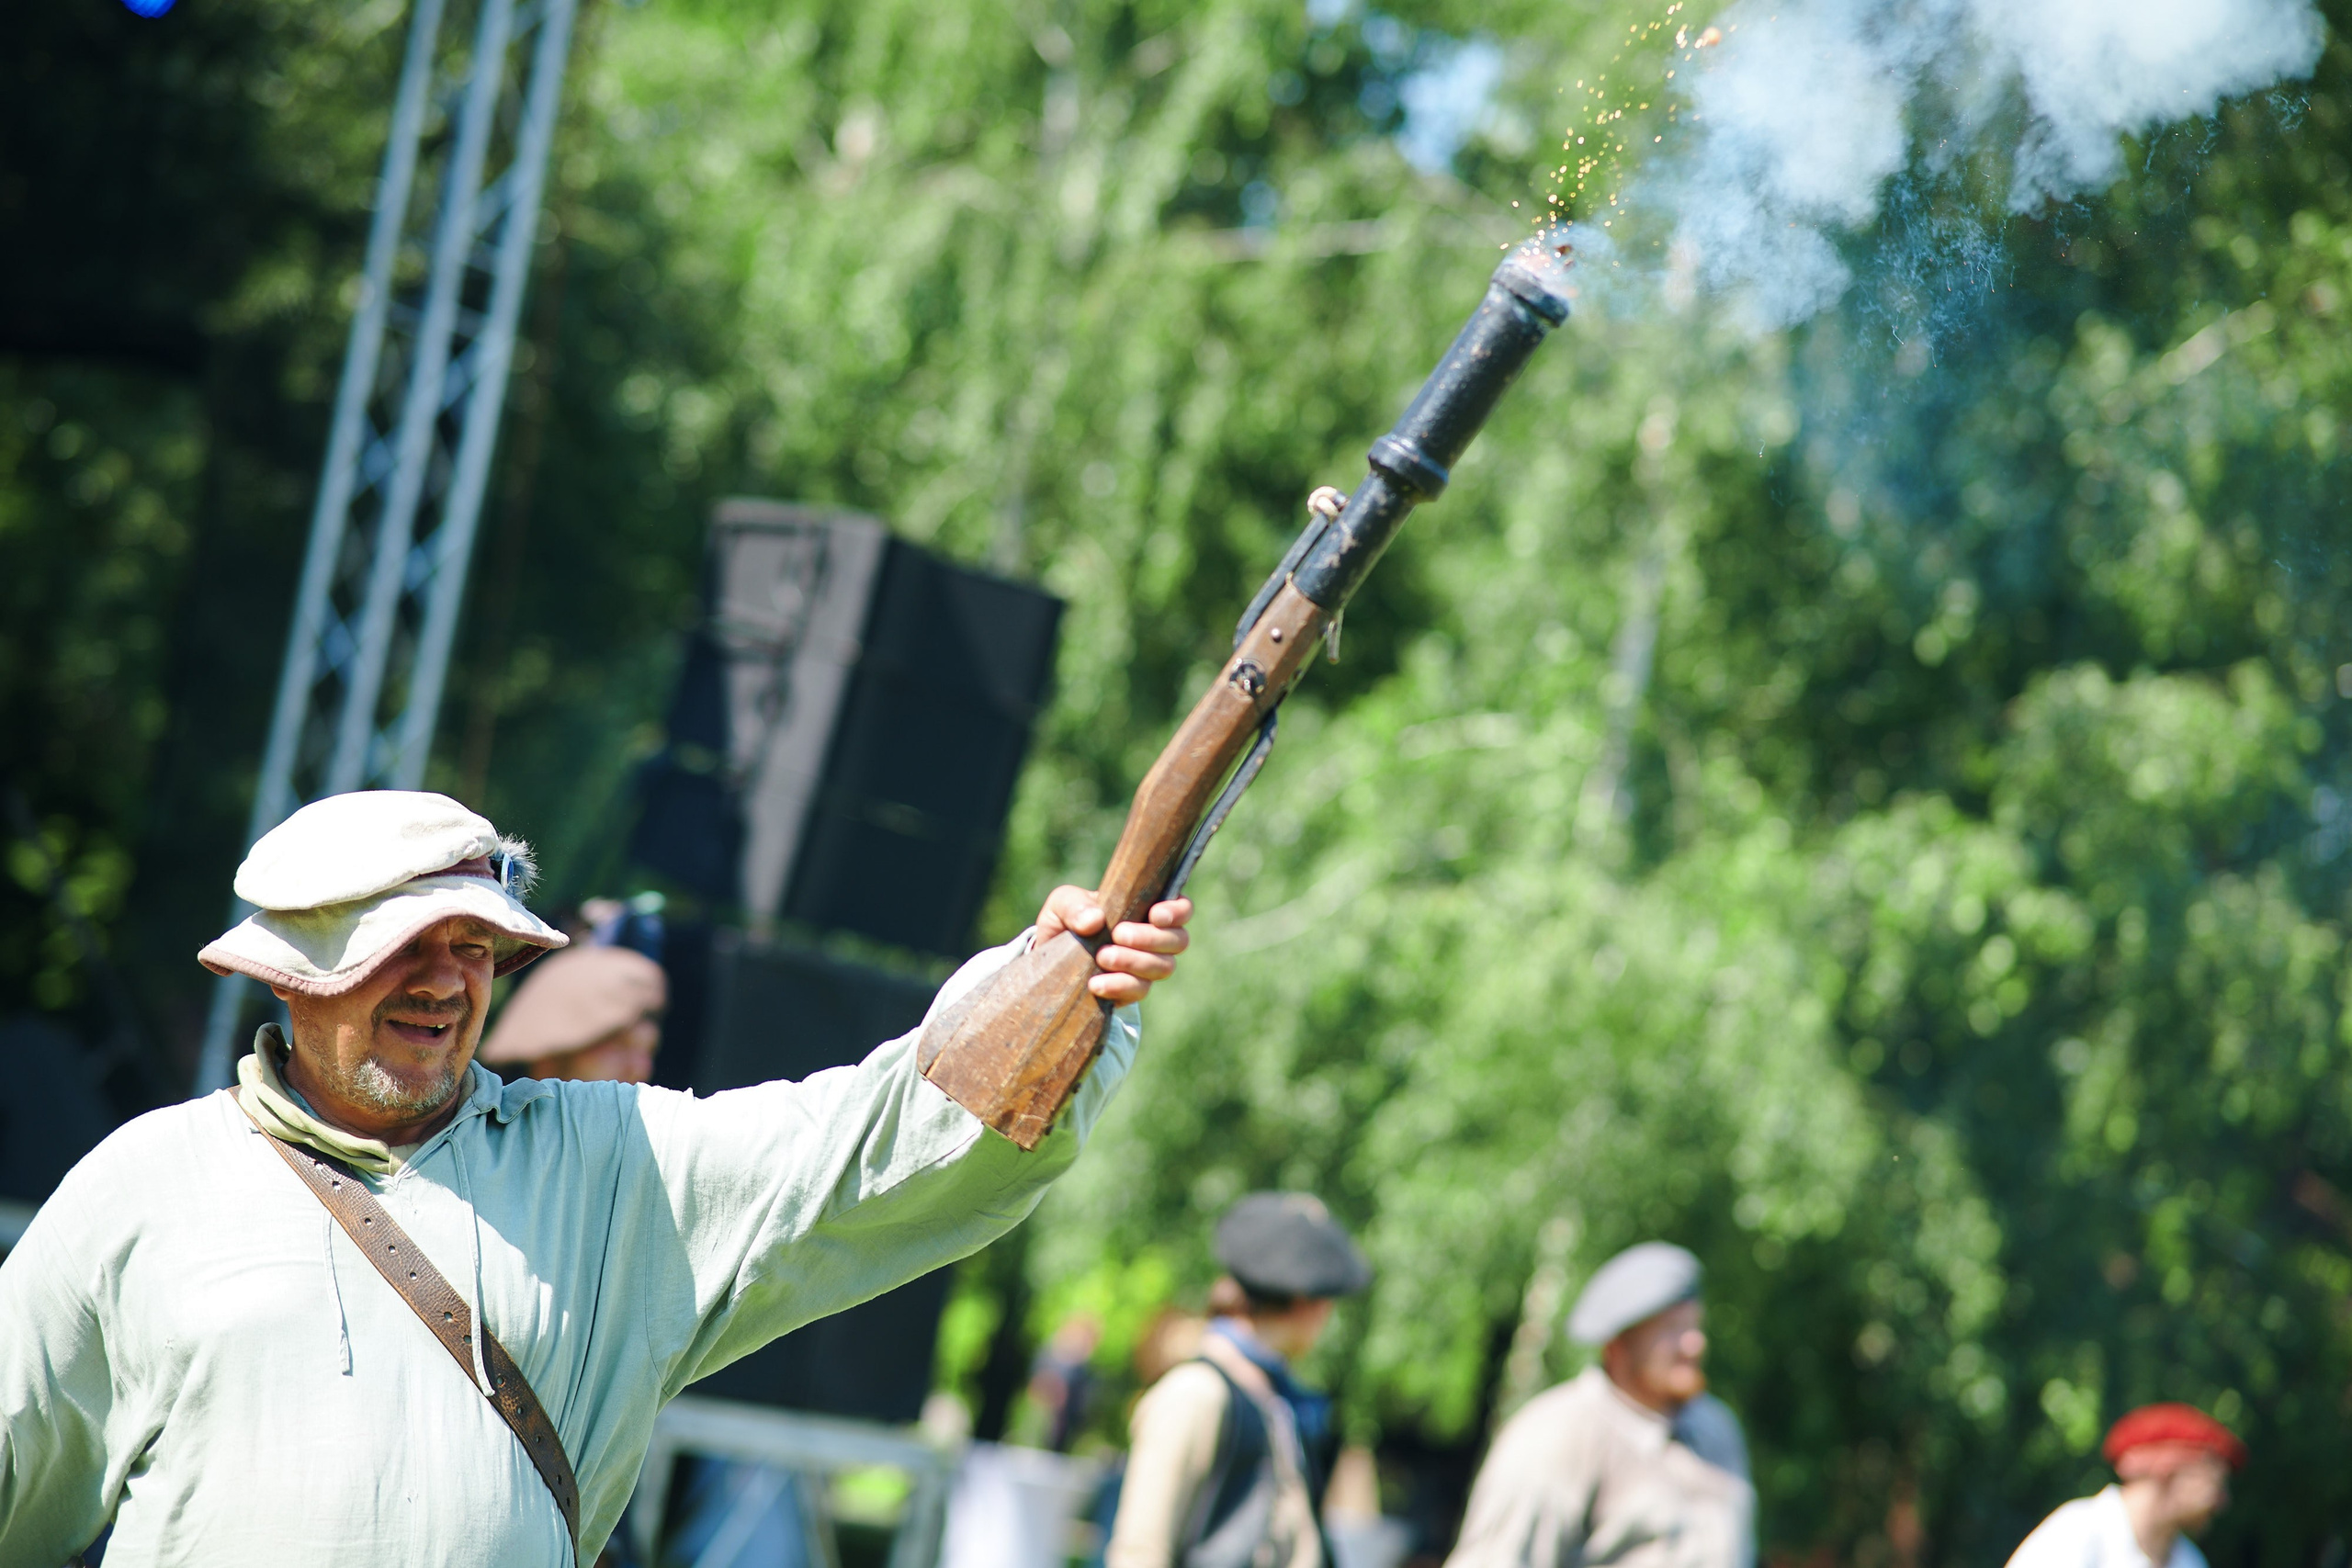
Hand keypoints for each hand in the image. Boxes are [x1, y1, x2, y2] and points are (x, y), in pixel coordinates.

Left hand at [1035, 887, 1192, 1005]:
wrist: (1046, 962)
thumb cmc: (1065, 923)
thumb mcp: (1063, 904)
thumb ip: (1075, 905)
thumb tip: (1095, 921)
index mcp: (1147, 908)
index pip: (1182, 908)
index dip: (1177, 912)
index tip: (1155, 915)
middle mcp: (1154, 938)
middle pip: (1179, 940)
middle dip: (1150, 938)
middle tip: (1118, 934)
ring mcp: (1146, 966)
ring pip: (1164, 967)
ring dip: (1135, 962)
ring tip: (1102, 957)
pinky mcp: (1131, 991)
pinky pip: (1139, 991)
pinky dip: (1119, 986)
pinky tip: (1096, 984)